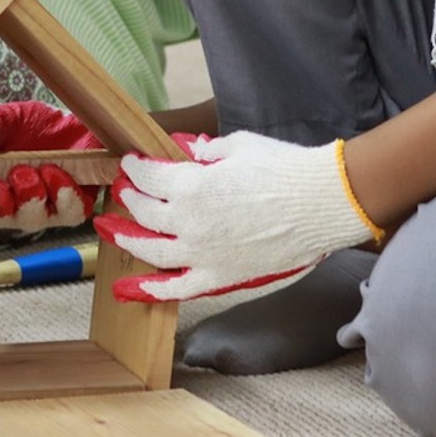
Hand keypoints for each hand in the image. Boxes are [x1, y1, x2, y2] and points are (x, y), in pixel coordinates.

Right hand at [0, 101, 103, 232]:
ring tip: (40, 169)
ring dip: (32, 196)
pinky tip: (58, 173)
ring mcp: (42, 211)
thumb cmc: (39, 126)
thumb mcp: (10, 118)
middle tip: (13, 173)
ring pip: (30, 220)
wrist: (80, 124)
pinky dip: (62, 195)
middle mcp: (11, 203)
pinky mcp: (74, 209)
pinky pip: (68, 214)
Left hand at [93, 132, 383, 302]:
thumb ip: (205, 151)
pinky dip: (151, 290)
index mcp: (189, 186)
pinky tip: (129, 289)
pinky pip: (178, 289)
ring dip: (127, 239)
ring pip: (150, 251)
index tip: (132, 164)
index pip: (148, 177)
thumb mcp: (237, 146)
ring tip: (113, 231)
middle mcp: (188, 223)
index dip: (135, 168)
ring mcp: (202, 254)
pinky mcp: (220, 276)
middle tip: (124, 192)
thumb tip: (187, 151)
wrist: (322, 202)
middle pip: (144, 212)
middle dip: (130, 198)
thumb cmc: (283, 168)